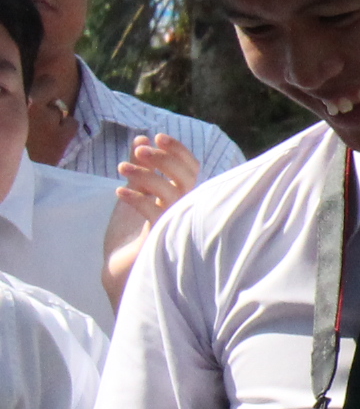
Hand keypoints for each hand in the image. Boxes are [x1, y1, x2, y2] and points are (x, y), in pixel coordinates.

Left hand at [102, 135, 203, 307]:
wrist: (119, 273)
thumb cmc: (130, 236)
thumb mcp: (132, 195)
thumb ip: (140, 170)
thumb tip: (141, 140)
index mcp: (181, 198)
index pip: (191, 169)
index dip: (179, 151)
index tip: (157, 136)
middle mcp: (184, 210)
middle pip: (187, 178)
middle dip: (165, 159)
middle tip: (140, 150)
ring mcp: (175, 225)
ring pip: (174, 193)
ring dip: (149, 176)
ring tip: (121, 167)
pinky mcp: (162, 240)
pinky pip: (156, 214)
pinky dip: (138, 199)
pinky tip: (119, 191)